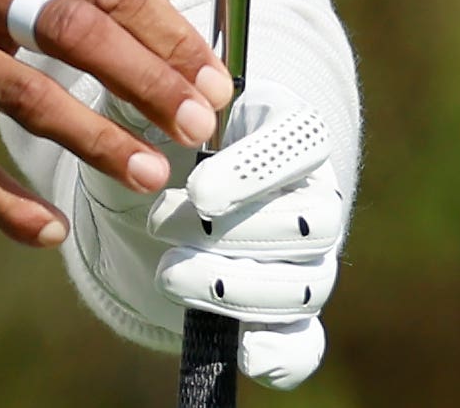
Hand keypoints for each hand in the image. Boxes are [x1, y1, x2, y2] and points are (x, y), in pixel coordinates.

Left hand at [67, 77, 348, 389]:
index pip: (305, 142)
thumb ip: (150, 104)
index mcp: (289, 133)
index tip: (200, 190)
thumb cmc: (156, 140)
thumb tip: (170, 109)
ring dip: (241, 289)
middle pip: (315, 222)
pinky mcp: (288, 316)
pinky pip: (304, 345)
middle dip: (238, 234)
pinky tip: (246, 351)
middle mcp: (313, 197)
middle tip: (165, 227)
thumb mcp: (144, 113)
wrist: (155, 195)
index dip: (259, 168)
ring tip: (169, 274)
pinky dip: (282, 356)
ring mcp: (308, 260)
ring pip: (309, 285)